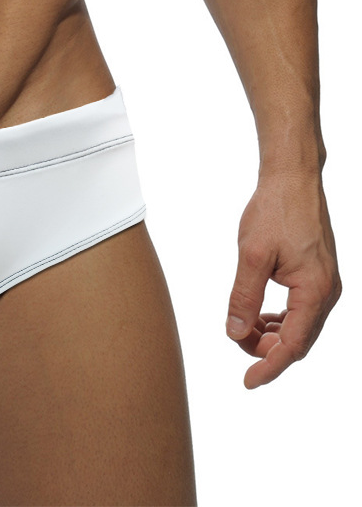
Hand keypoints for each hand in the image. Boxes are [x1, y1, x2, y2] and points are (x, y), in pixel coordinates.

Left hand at [226, 172, 339, 387]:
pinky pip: (300, 310)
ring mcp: (324, 284)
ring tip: (242, 330)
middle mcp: (326, 293)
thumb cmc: (274, 211)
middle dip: (268, 350)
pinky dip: (279, 318)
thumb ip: (243, 296)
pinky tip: (258, 315)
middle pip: (298, 341)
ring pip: (299, 327)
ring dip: (272, 335)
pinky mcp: (317, 275)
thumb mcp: (251, 255)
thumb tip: (235, 332)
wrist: (292, 179)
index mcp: (314, 291)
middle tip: (236, 344)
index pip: (292, 345)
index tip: (248, 382)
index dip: (269, 367)